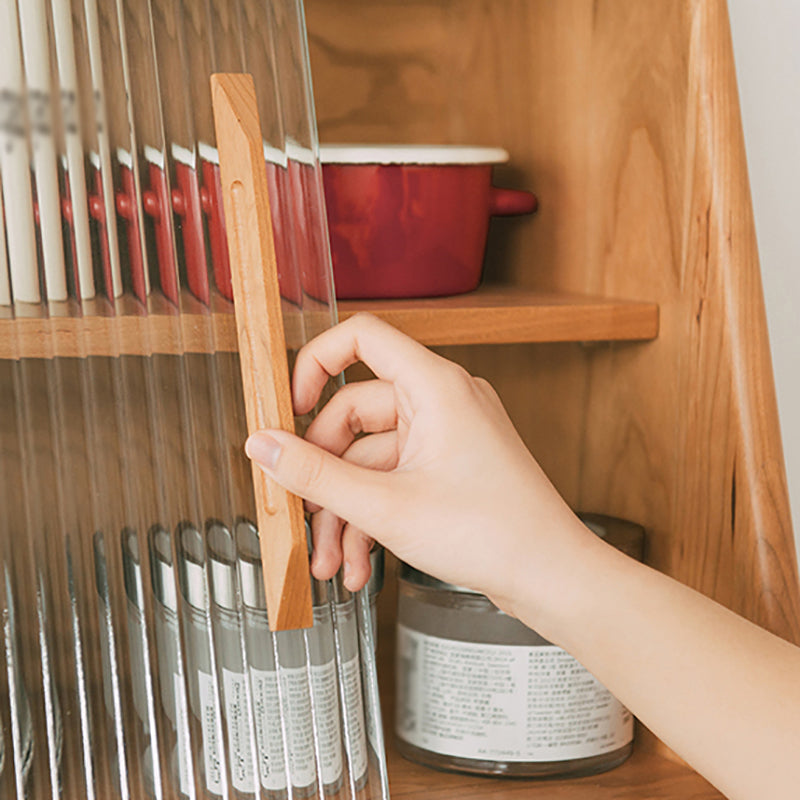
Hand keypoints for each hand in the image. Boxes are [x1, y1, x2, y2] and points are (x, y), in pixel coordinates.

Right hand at [246, 313, 592, 619]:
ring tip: (332, 562)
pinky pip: (395, 477)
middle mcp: (442, 401)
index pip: (362, 337)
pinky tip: (359, 564)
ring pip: (371, 458)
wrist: (551, 577)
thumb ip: (315, 474)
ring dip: (345, 511)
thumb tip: (262, 445)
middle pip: (354, 414)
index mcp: (435, 386)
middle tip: (303, 518)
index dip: (316, 364)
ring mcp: (447, 435)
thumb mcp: (386, 506)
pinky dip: (372, 517)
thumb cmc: (493, 534)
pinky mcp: (449, 467)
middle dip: (325, 476)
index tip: (290, 409)